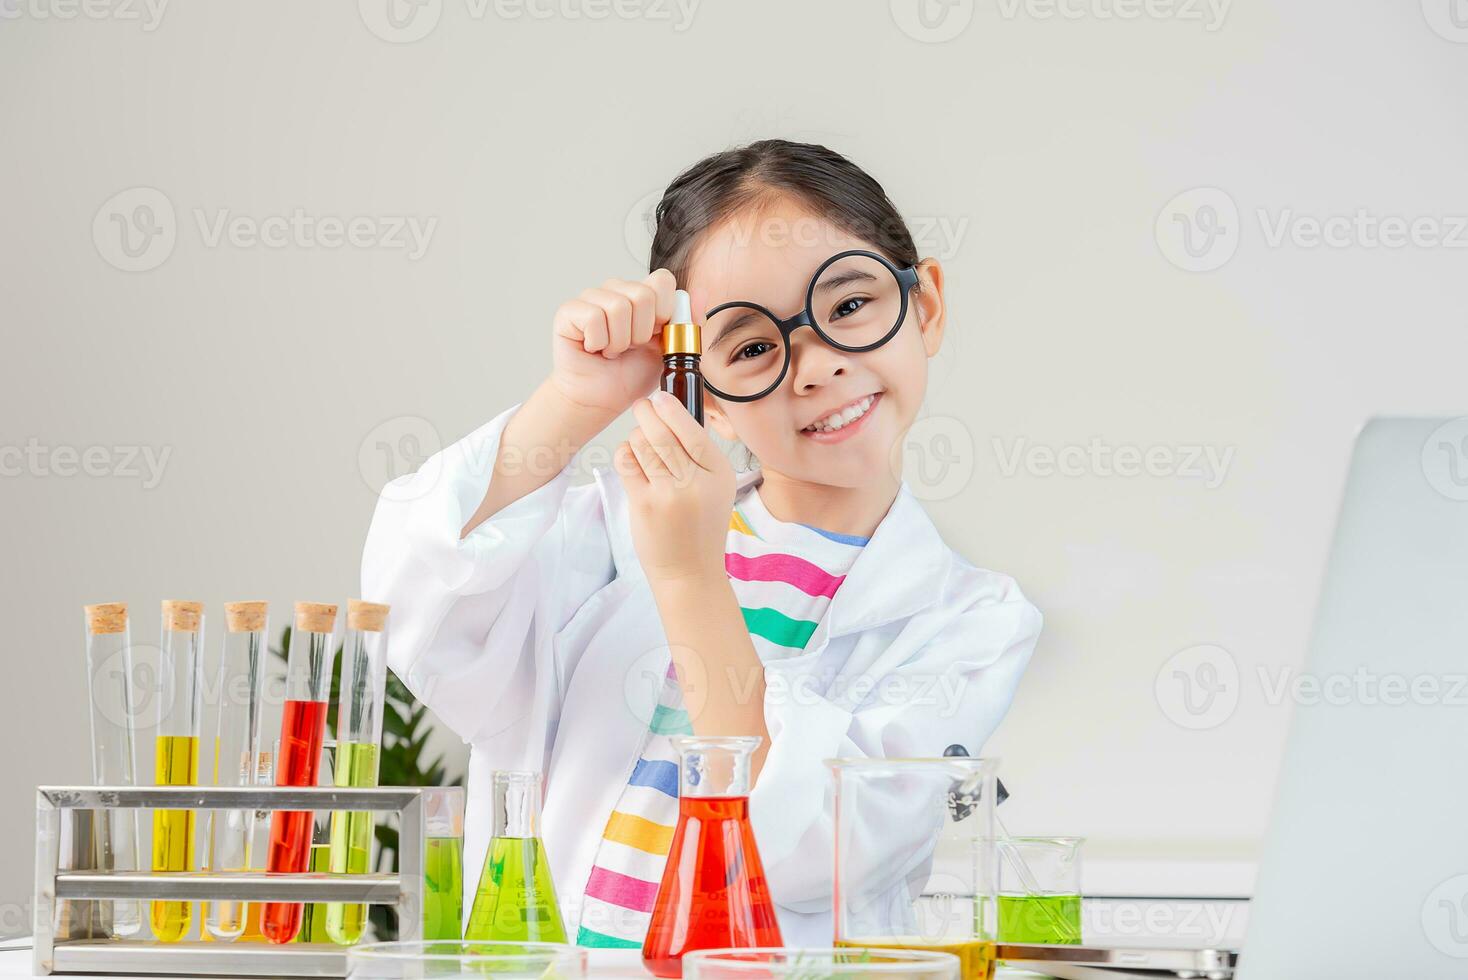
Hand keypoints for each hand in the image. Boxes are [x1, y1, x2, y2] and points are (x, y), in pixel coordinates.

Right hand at [549, 268, 675, 416]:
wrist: (601, 400)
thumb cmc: (630, 375)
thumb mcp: (670, 351)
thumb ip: (687, 324)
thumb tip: (702, 294)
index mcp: (642, 294)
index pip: (663, 280)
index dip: (664, 312)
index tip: (656, 336)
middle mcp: (617, 290)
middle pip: (643, 295)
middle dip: (642, 333)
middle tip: (630, 348)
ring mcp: (591, 297)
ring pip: (619, 307)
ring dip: (619, 341)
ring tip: (611, 351)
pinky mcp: (569, 310)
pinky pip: (594, 317)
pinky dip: (598, 342)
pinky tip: (594, 349)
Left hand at [615, 390, 736, 585]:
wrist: (690, 572)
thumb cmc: (700, 527)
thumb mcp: (717, 489)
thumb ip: (701, 456)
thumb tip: (675, 414)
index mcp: (720, 474)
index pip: (692, 432)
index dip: (672, 410)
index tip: (660, 398)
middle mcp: (696, 482)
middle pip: (663, 434)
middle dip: (647, 414)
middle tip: (641, 407)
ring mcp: (668, 494)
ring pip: (642, 445)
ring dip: (636, 437)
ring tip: (639, 443)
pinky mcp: (644, 505)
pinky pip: (627, 463)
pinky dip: (625, 454)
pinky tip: (630, 458)